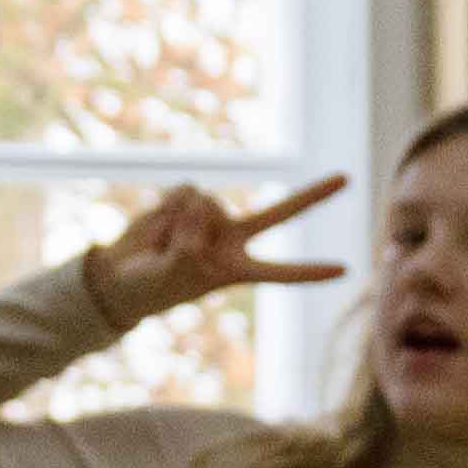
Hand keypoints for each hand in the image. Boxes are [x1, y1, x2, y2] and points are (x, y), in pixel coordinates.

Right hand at [77, 177, 349, 331]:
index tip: (346, 270)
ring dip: (179, 220)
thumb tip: (200, 204)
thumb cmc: (150, 288)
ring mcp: (211, 217)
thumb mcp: (176, 276)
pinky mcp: (187, 201)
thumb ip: (192, 243)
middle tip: (349, 179)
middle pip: (281, 214)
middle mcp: (230, 238)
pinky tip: (157, 227)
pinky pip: (185, 192)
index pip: (281, 272)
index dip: (310, 271)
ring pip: (208, 201)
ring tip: (162, 244)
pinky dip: (167, 209)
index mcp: (235, 270)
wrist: (118, 275)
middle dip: (314, 196)